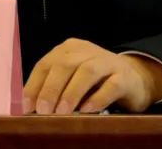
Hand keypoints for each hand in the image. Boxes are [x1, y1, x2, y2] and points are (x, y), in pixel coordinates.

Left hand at [22, 38, 161, 114]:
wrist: (134, 78)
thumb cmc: (96, 82)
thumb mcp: (72, 80)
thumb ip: (55, 88)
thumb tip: (32, 108)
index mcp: (69, 50)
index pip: (46, 64)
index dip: (35, 85)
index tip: (28, 107)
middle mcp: (87, 51)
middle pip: (64, 65)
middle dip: (51, 89)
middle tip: (43, 111)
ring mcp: (107, 62)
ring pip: (87, 72)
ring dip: (71, 92)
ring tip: (62, 112)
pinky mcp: (124, 77)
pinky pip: (110, 86)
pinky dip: (98, 98)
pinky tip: (88, 110)